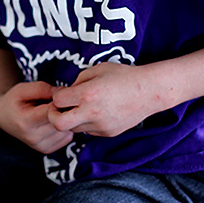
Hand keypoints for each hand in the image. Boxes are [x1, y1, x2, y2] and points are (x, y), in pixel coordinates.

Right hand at [0, 80, 74, 153]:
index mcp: (25, 122)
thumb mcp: (23, 89)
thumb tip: (64, 93)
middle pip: (60, 123)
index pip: (52, 112)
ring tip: (52, 112)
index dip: (59, 102)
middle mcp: (32, 137)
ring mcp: (39, 146)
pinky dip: (65, 129)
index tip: (57, 96)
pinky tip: (54, 121)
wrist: (4, 117)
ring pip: (66, 131)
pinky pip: (67, 138)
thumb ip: (43, 89)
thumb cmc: (14, 100)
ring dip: (64, 120)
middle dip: (63, 110)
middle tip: (55, 103)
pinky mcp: (46, 150)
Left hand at [48, 63, 163, 136]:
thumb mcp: (98, 69)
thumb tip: (66, 91)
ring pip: (74, 128)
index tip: (61, 92)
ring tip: (82, 107)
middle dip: (54, 116)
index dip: (55, 96)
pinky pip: (89, 131)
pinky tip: (97, 112)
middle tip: (59, 108)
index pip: (57, 101)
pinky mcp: (108, 133)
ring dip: (72, 119)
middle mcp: (92, 113)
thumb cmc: (124, 76)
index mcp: (87, 94)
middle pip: (58, 124)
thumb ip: (78, 80)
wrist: (149, 91)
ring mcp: (100, 126)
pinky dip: (87, 123)